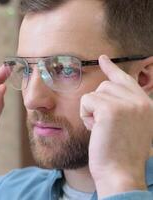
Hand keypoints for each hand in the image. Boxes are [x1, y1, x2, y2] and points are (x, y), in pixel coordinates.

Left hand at [80, 55, 152, 197]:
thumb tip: (107, 86)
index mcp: (146, 104)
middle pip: (105, 86)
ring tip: (101, 129)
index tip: (102, 58)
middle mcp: (140, 101)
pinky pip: (86, 101)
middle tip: (103, 126)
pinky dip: (85, 115)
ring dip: (91, 111)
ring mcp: (127, 104)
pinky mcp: (111, 109)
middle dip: (97, 104)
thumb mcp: (129, 125)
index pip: (126, 79)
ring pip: (94, 93)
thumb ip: (123, 105)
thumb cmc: (120, 153)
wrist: (120, 172)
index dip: (112, 69)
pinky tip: (95, 129)